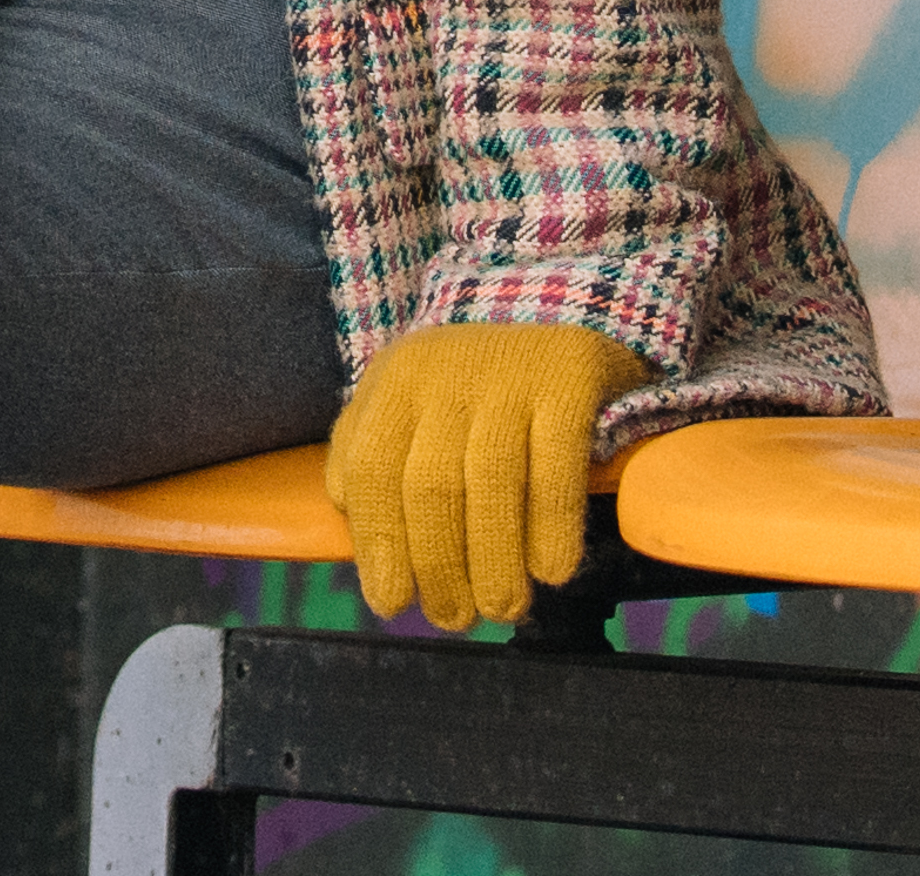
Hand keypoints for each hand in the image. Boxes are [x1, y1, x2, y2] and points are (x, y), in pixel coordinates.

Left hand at [326, 319, 636, 628]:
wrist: (562, 301)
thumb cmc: (475, 380)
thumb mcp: (408, 394)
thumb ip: (371, 448)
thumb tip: (350, 523)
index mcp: (396, 379)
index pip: (370, 469)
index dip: (378, 544)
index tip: (392, 602)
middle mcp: (445, 371)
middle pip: (430, 484)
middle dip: (438, 566)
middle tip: (455, 617)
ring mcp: (509, 372)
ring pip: (490, 482)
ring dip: (493, 561)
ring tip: (502, 608)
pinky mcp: (569, 377)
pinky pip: (556, 467)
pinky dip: (550, 529)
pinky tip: (551, 571)